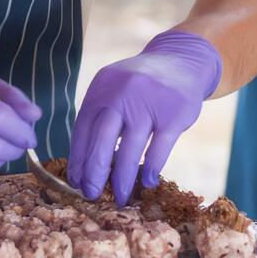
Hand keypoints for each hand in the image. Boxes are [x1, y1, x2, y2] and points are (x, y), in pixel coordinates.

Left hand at [68, 31, 220, 204]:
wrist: (181, 60)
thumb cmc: (140, 84)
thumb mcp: (114, 89)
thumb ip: (99, 116)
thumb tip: (84, 162)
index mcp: (102, 90)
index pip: (83, 129)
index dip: (78, 158)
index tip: (75, 181)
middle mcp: (122, 95)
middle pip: (101, 139)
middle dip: (94, 172)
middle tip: (91, 194)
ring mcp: (148, 104)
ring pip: (130, 148)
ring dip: (122, 178)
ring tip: (119, 197)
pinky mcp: (174, 114)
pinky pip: (159, 148)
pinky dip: (151, 168)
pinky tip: (146, 183)